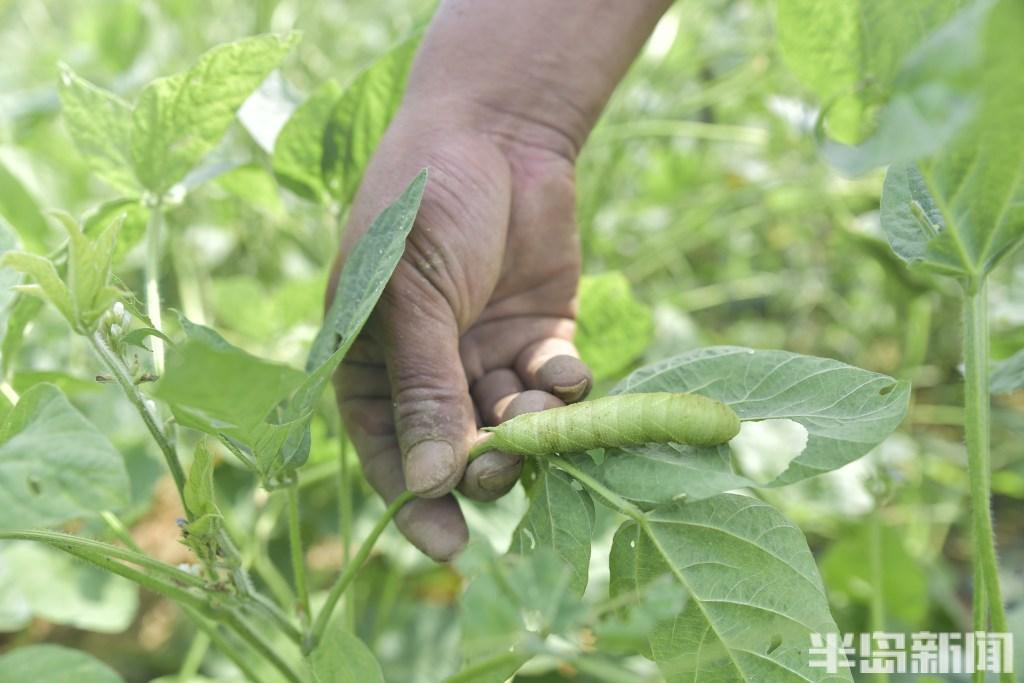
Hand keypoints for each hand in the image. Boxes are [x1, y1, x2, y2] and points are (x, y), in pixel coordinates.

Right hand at [333, 103, 591, 560]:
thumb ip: (423, 388)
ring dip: (531, 429)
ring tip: (540, 407)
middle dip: (484, 465)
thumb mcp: (411, 296)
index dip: (415, 500)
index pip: (387, 450)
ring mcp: (487, 353)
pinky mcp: (541, 334)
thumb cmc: (425, 203)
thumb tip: (429, 485)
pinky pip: (555, 386)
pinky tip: (567, 372)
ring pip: (513, 424)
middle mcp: (430, 368)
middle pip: (457, 447)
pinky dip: (565, 390)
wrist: (497, 129)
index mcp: (373, 361)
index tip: (449, 547)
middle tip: (506, 467)